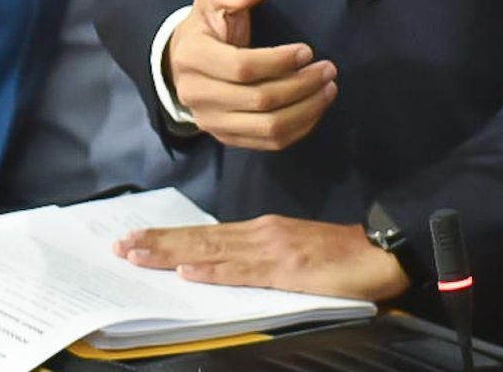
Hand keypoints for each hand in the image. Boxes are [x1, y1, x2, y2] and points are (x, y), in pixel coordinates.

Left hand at [115, 215, 409, 302]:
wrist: (382, 252)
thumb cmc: (341, 256)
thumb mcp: (294, 254)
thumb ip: (261, 259)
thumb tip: (224, 268)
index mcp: (262, 231)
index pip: (206, 235)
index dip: (169, 238)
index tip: (136, 240)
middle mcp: (261, 234)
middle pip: (200, 239)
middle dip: (158, 244)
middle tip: (121, 247)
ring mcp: (272, 249)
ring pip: (212, 251)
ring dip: (172, 253)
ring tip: (139, 255)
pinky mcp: (287, 269)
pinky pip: (244, 272)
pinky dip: (215, 271)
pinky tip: (191, 271)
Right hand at [167, 0, 336, 149]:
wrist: (184, 58)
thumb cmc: (207, 22)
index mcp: (193, 56)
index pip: (242, 67)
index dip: (279, 61)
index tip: (307, 50)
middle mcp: (196, 94)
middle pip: (259, 100)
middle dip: (301, 85)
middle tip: (328, 69)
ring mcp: (210, 121)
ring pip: (267, 127)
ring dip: (305, 110)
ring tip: (328, 88)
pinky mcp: (226, 137)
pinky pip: (268, 143)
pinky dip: (298, 128)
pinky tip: (316, 108)